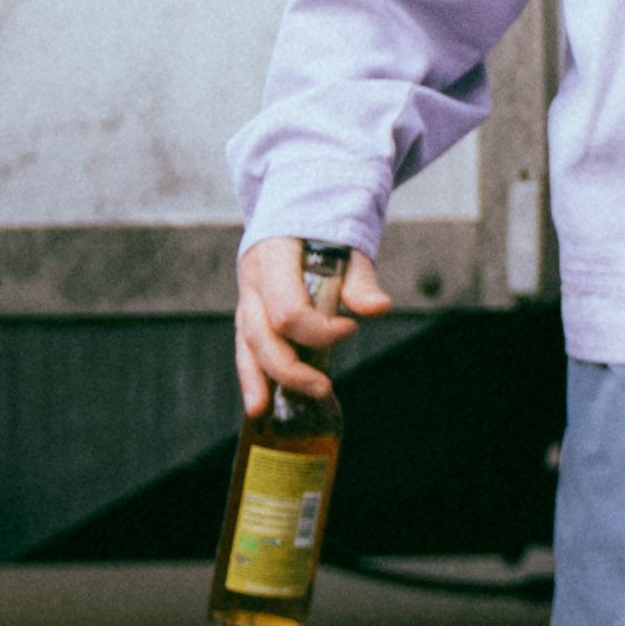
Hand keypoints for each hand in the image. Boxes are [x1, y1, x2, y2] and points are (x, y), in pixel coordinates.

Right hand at [233, 234, 391, 413]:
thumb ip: (361, 279)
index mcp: (274, 257)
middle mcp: (252, 280)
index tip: (351, 328)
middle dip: (289, 366)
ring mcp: (246, 298)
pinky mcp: (249, 314)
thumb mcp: (348, 245)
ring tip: (263, 410)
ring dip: (256, 379)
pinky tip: (259, 404)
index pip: (288, 309)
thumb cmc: (324, 230)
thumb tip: (379, 309)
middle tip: (323, 387)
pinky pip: (246, 347)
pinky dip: (252, 376)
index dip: (320, 330)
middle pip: (261, 334)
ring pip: (245, 344)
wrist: (294, 214)